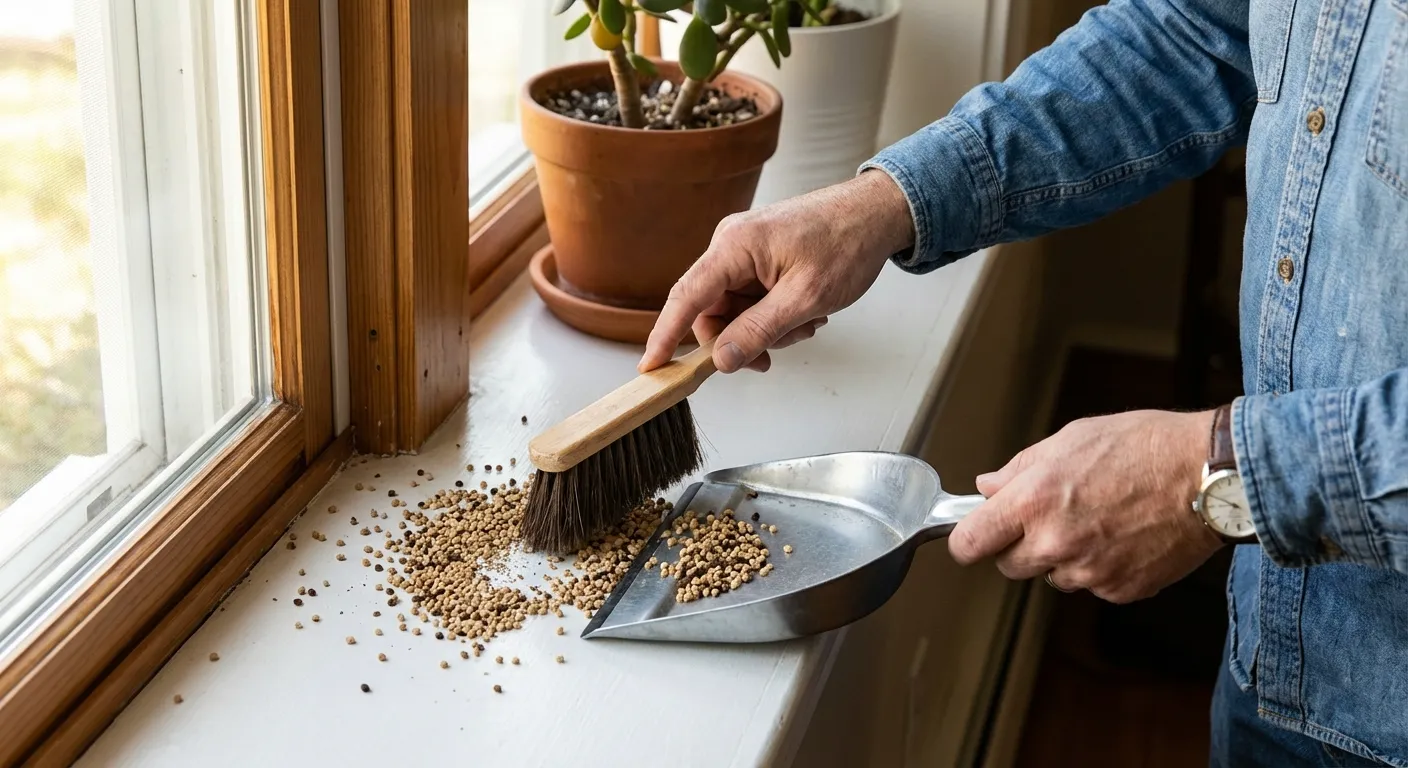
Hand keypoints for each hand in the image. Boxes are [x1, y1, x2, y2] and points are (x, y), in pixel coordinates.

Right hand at [638, 170, 914, 373]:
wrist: (878, 214)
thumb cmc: (847, 242)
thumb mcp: (805, 298)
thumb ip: (758, 331)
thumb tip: (720, 359)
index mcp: (734, 246)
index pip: (685, 297)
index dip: (665, 336)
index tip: (651, 368)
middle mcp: (731, 245)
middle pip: (712, 312)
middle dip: (742, 339)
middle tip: (773, 357)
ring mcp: (745, 252)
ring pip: (735, 312)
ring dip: (767, 329)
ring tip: (807, 323)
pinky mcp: (760, 259)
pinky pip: (752, 301)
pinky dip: (776, 316)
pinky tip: (806, 313)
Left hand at [949, 409, 1223, 603]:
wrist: (1209, 476)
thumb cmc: (1144, 446)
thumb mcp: (1071, 439)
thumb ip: (1021, 469)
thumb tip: (988, 487)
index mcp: (1034, 501)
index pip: (969, 544)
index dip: (969, 540)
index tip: (976, 535)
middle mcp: (1056, 542)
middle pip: (1009, 566)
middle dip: (1020, 545)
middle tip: (1051, 517)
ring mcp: (1089, 572)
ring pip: (1053, 577)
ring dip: (1063, 556)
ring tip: (1099, 519)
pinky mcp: (1121, 590)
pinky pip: (1093, 586)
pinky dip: (1101, 567)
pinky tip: (1124, 536)